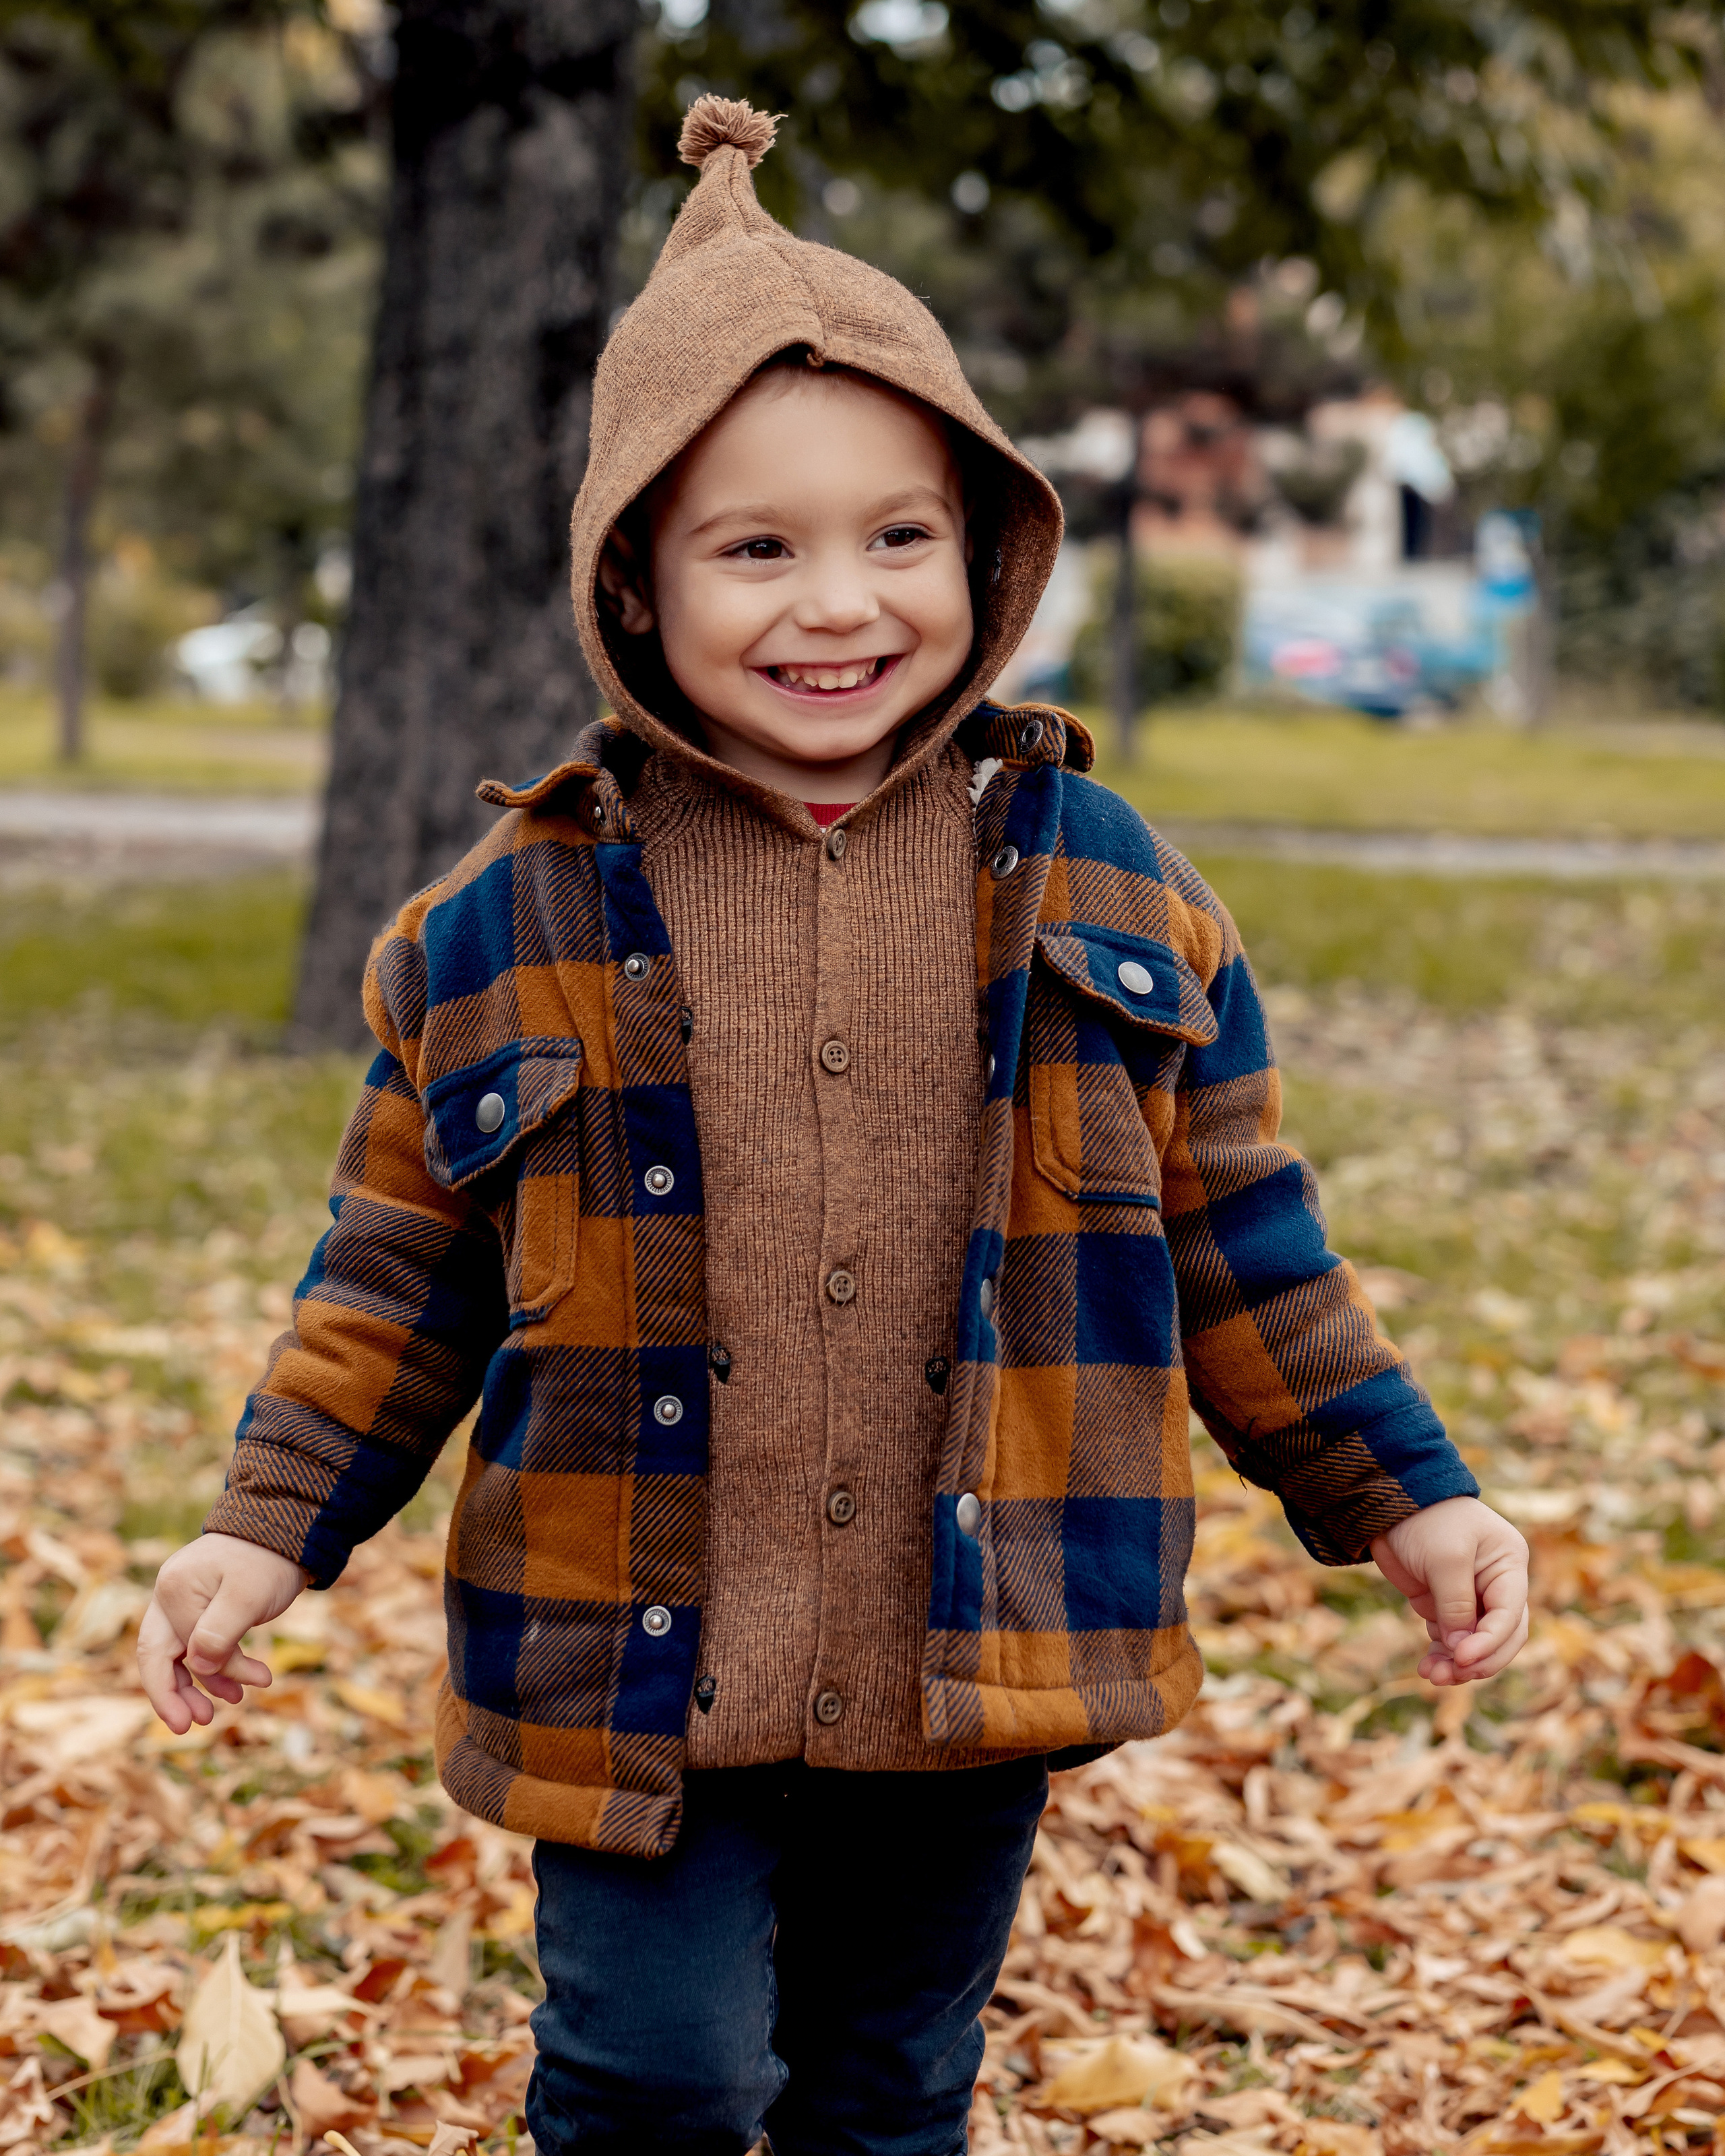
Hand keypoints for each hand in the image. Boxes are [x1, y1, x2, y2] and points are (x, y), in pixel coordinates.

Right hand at [137, 1533, 309, 1732]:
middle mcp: (168, 1594)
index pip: (178, 1650)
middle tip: (189, 1726)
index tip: (226, 1702)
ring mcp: (182, 1599)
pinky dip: (216, 1664)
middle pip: (157, 1655)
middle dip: (172, 1694)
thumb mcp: (248, 1597)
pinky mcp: (201, 1604)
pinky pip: (197, 1643)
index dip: (199, 1681)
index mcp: (174, 1590)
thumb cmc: (269, 1560)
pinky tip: (240, 1681)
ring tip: (227, 1705)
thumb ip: (219, 1635)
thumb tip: (200, 1670)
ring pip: (176, 1653)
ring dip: (200, 1682)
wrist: (288, 1528)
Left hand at [1370, 1496, 1529, 1685]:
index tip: (1462, 1657)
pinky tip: (1427, 1667)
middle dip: (1478, 1660)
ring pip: (1476, 1644)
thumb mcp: (1445, 1558)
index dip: (1490, 1642)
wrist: (1389, 1505)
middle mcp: (1497, 1585)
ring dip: (1457, 1664)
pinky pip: (1452, 1640)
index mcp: (1509, 1566)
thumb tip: (1461, 1649)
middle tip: (1451, 1673)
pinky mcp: (1445, 1605)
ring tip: (1432, 1675)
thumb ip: (1456, 1603)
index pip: (1511, 1615)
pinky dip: (1442, 1656)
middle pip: (1502, 1637)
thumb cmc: (1427, 1520)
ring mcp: (1471, 1597)